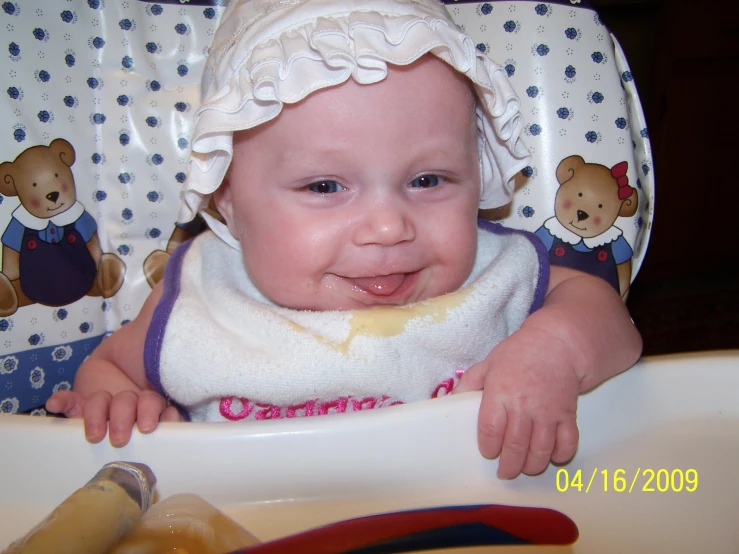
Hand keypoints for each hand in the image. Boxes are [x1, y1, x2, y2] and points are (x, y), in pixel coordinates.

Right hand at [46, 389, 181, 446]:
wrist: (117, 383)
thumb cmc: (141, 421)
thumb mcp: (157, 420)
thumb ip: (166, 419)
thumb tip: (172, 417)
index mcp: (146, 404)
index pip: (150, 403)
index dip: (150, 412)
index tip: (149, 426)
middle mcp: (124, 401)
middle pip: (124, 402)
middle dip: (123, 418)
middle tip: (121, 438)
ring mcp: (102, 400)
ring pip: (100, 400)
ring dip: (97, 414)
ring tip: (95, 434)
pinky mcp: (80, 401)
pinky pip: (70, 399)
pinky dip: (62, 400)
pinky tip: (55, 404)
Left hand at [454, 331, 579, 478]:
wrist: (557, 344)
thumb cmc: (519, 354)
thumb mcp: (488, 364)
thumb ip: (468, 384)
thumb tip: (450, 401)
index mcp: (500, 392)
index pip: (490, 429)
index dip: (488, 447)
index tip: (488, 452)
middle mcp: (524, 405)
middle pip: (515, 446)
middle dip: (509, 465)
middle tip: (505, 472)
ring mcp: (548, 412)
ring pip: (540, 450)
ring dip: (532, 465)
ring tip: (525, 467)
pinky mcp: (568, 414)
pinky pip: (567, 443)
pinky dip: (560, 455)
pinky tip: (551, 456)